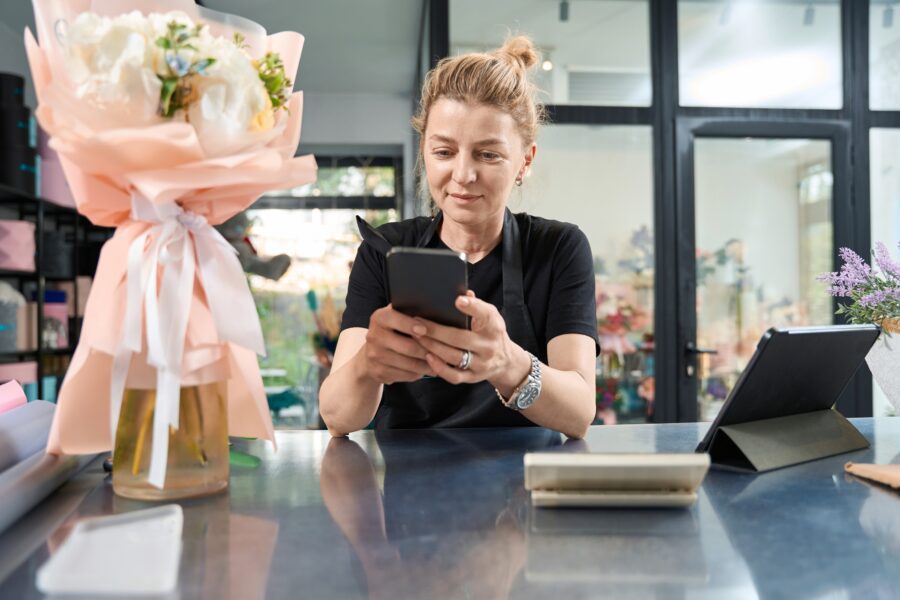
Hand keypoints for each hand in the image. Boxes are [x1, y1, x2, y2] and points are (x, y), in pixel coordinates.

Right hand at [360, 305, 434, 383]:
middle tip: (443, 352)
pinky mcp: (379, 372)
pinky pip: (405, 375)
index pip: (396, 319)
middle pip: (408, 347)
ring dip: (427, 364)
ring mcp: (375, 356)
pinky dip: (419, 373)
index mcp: (380, 318)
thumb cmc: (393, 330)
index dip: (411, 325)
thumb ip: (410, 312)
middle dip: (428, 350)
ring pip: (409, 364)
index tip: (425, 330)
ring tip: (440, 362)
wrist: (372, 352)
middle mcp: (374, 336)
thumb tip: (434, 311)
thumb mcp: (397, 316)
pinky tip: (428, 369)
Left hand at [412, 291, 530, 393]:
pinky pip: (454, 376)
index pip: (485, 314)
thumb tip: (464, 292)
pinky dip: (439, 367)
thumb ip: (476, 305)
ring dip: (432, 346)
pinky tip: (427, 356)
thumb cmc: (491, 332)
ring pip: (454, 356)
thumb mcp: (489, 316)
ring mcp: (481, 364)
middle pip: (460, 338)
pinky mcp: (473, 377)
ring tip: (417, 336)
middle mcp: (489, 346)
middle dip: (436, 331)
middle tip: (416, 323)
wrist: (506, 361)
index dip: (472, 307)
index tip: (458, 300)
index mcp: (493, 326)